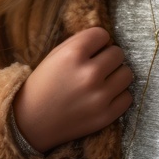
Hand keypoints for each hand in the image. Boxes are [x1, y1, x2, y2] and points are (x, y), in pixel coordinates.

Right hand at [12, 26, 132, 153]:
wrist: (31, 123)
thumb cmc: (43, 84)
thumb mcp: (55, 55)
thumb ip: (80, 43)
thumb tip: (105, 39)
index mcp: (73, 54)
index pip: (102, 35)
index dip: (96, 42)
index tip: (90, 51)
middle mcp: (89, 73)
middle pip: (118, 53)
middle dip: (107, 58)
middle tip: (96, 67)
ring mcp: (99, 96)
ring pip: (127, 74)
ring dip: (116, 76)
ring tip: (102, 82)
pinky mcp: (106, 116)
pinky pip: (127, 97)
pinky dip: (118, 96)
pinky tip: (103, 97)